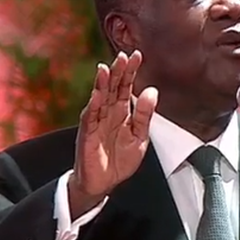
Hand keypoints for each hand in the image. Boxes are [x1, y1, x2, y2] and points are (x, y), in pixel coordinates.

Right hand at [69, 51, 157, 211]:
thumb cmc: (120, 160)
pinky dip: (93, 105)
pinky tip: (97, 95)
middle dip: (118, 72)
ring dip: (102, 84)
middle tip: (123, 56)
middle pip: (113, 88)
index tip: (137, 55)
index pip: (126, 87)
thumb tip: (152, 91)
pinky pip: (90, 117)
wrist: (103, 183)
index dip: (131, 71)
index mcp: (122, 112)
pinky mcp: (87, 134)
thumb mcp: (140, 137)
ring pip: (99, 98)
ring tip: (106, 69)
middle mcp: (108, 113)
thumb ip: (145, 115)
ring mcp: (96, 122)